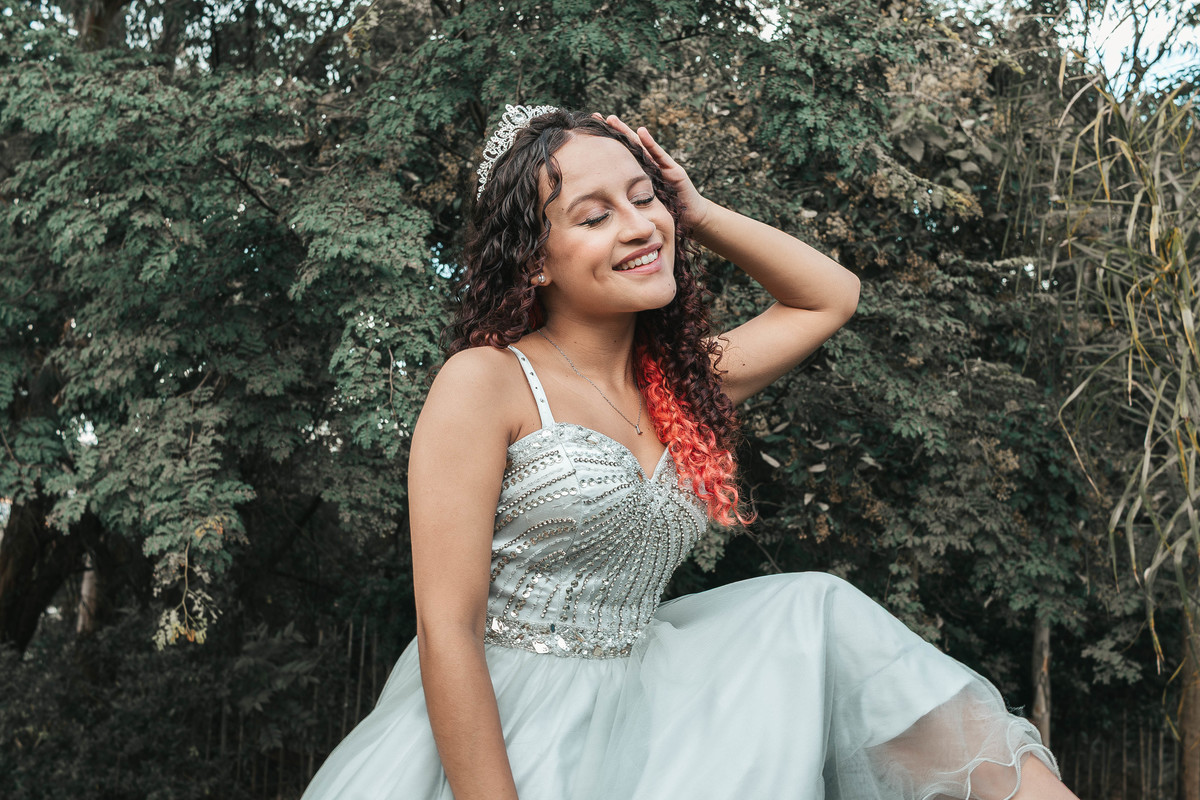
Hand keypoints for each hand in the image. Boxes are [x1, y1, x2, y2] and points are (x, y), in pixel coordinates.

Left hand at [596, 113, 712, 231]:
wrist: (692, 220)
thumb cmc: (668, 215)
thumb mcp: (643, 209)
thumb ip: (629, 203)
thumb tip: (603, 207)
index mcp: (641, 175)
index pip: (622, 156)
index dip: (608, 145)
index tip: (590, 133)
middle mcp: (651, 167)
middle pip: (629, 146)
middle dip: (614, 131)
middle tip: (596, 117)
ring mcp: (663, 167)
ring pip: (642, 146)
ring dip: (627, 132)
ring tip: (612, 120)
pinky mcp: (675, 171)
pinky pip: (660, 156)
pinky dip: (651, 144)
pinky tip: (641, 132)